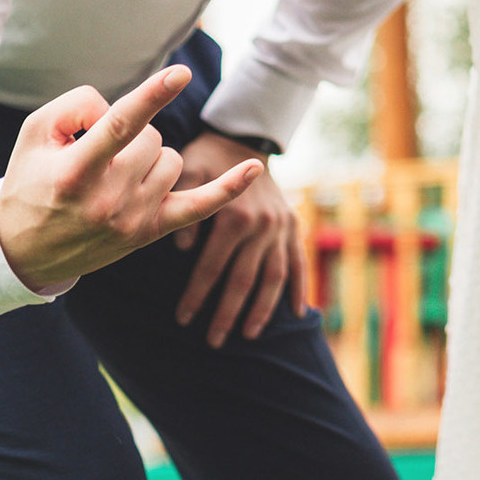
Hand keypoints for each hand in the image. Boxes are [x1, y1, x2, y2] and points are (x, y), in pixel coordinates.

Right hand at [0, 68, 262, 292]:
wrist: (21, 251)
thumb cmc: (30, 183)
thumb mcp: (34, 135)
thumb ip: (74, 105)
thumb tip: (117, 104)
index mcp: (75, 173)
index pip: (120, 126)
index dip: (152, 96)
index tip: (181, 74)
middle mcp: (106, 199)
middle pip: (151, 139)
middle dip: (133, 135)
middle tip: (100, 155)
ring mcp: (132, 219)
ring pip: (172, 161)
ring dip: (151, 157)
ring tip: (116, 174)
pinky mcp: (150, 232)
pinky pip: (199, 207)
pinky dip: (228, 188)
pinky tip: (255, 168)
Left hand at [171, 132, 308, 347]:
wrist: (240, 138)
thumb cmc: (204, 158)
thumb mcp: (186, 173)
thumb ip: (185, 208)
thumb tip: (180, 248)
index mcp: (235, 216)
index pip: (212, 268)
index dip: (197, 296)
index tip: (182, 319)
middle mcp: (263, 225)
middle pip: (243, 280)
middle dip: (226, 313)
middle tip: (213, 341)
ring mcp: (282, 227)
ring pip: (274, 277)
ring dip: (261, 309)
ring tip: (247, 334)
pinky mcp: (294, 225)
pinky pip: (299, 261)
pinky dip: (299, 288)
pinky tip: (295, 314)